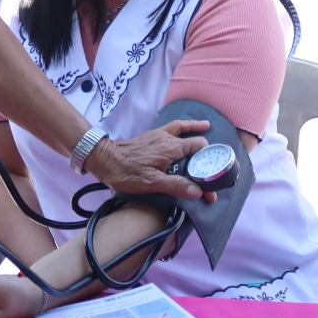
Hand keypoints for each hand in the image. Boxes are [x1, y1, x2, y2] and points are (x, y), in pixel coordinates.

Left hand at [84, 120, 209, 200]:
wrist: (103, 159)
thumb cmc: (125, 172)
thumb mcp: (151, 183)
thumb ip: (175, 185)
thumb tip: (198, 191)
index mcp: (171, 148)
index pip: (200, 150)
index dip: (211, 165)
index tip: (214, 181)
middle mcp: (168, 138)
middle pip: (195, 142)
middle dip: (207, 154)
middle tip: (213, 166)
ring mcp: (160, 135)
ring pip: (183, 129)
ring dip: (195, 130)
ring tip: (206, 127)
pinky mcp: (152, 136)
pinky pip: (172, 128)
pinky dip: (182, 127)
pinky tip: (183, 129)